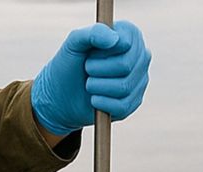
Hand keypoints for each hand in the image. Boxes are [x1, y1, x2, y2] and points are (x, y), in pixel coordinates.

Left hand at [32, 20, 151, 136]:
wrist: (62, 94)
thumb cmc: (70, 63)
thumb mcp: (74, 43)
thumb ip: (93, 33)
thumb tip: (114, 39)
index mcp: (130, 35)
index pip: (124, 43)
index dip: (101, 51)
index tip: (90, 53)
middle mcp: (140, 56)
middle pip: (125, 65)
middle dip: (97, 70)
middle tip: (87, 69)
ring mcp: (139, 81)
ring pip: (124, 87)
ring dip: (97, 86)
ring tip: (89, 84)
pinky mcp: (133, 103)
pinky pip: (122, 106)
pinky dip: (102, 103)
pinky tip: (94, 99)